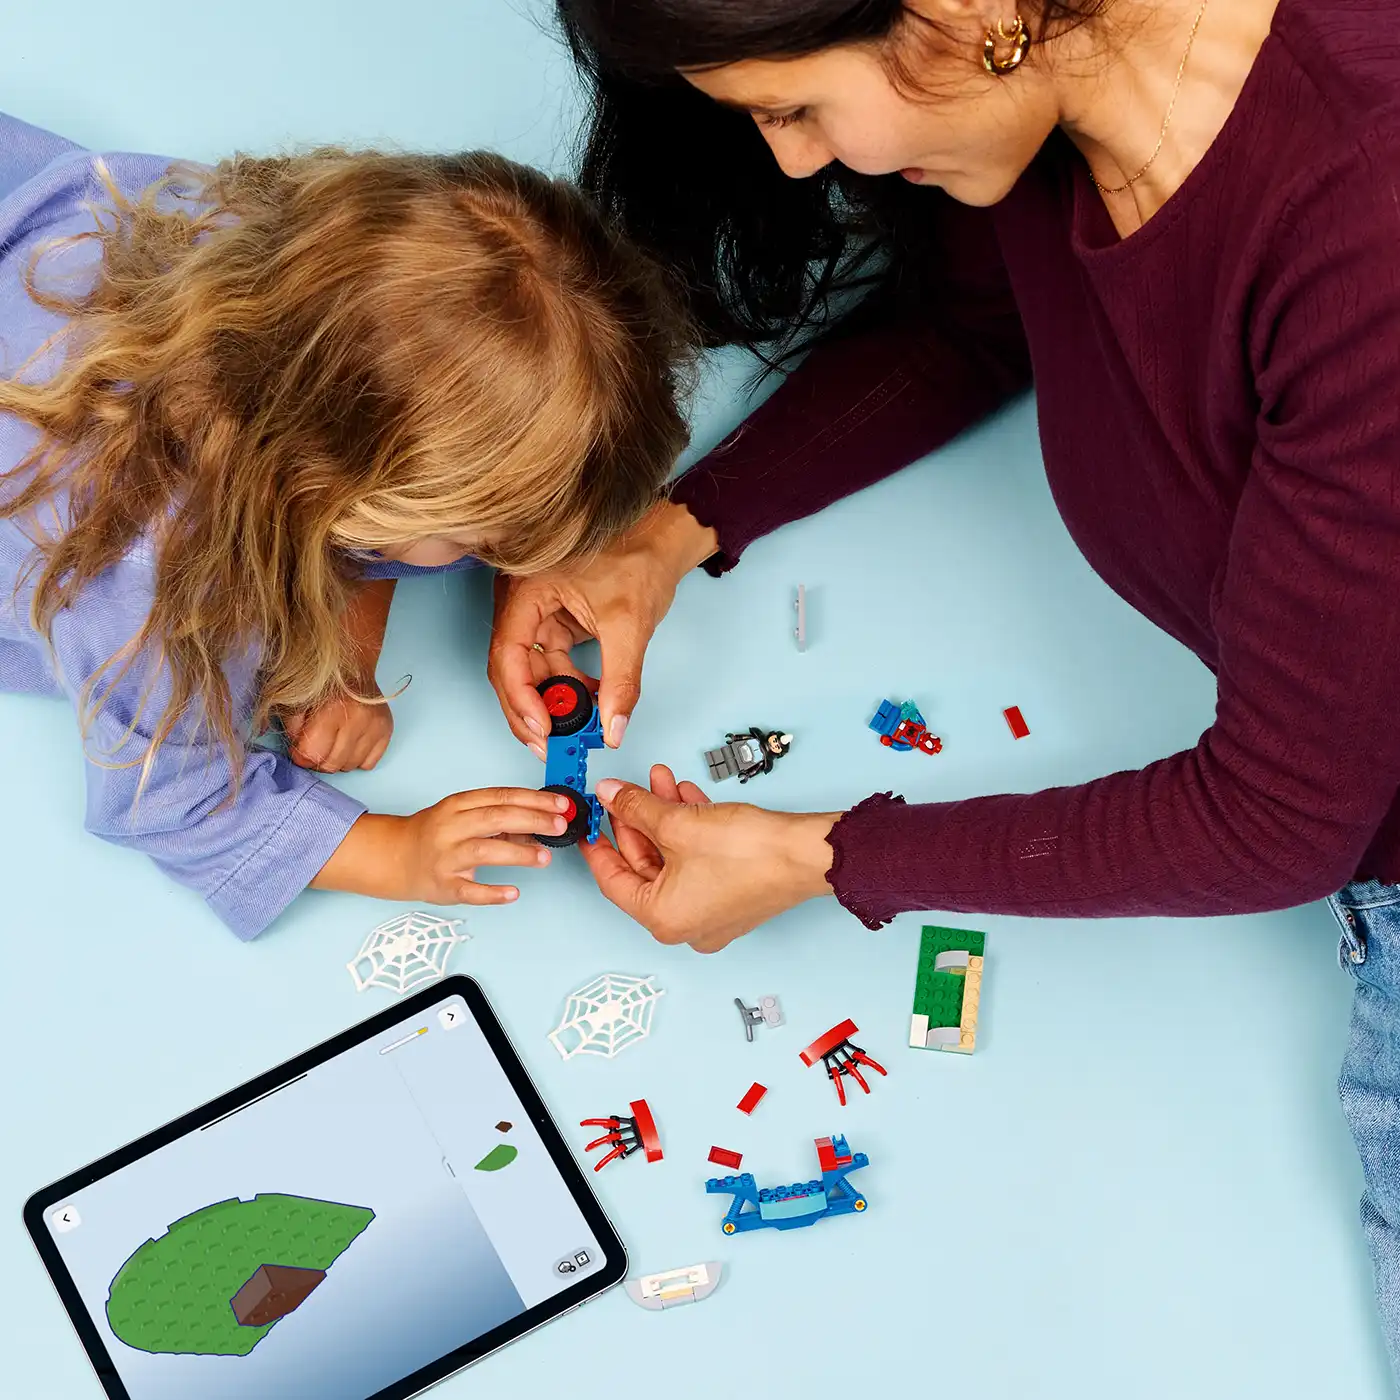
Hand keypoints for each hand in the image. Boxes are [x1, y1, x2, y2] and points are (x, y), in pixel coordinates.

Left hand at [285, 689, 392, 772]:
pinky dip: (357, 758)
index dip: (301, 756)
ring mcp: (376, 726)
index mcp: (333, 709)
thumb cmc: (322, 687)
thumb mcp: (296, 702)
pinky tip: (351, 742)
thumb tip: (299, 755)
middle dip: (319, 760)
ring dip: (339, 760)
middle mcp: (359, 719)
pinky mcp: (387, 731)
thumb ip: (293, 729)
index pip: (313, 754)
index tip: (299, 749)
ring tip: (333, 742)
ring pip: (351, 766)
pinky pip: (368, 763)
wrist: (353, 668)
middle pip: (332, 764)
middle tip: (316, 747)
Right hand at [313, 789, 573, 904]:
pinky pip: (469, 891)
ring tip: (544, 857)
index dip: (534, 800)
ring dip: (518, 853)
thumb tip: (541, 824)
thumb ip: (499, 819)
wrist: (393, 857)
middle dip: (532, 820)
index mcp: (458, 805)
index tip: (561, 804)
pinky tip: (513, 893)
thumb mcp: (463, 816)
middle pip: (496, 818)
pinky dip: (492, 893)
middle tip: (560, 825)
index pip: (501, 797)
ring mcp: (445, 856)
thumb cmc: (434, 834)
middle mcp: (451, 827)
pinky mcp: (442, 885)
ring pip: (484, 850)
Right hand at [488, 501, 717, 755]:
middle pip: (511, 668)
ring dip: (552, 702)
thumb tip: (612, 727)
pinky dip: (567, 687)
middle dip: (530, 709)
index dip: (520, 697)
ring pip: (530, 670)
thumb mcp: (630, 626)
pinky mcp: (554, 622)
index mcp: (527, 590)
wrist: (660, 541)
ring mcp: (536, 613)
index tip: (543, 728)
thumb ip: (620, 681)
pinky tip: (588, 703)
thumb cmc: (639, 559)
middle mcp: (522, 601)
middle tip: (550, 744)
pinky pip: (550, 663)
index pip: (507, 654)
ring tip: (576, 729)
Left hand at [579, 765, 837, 951]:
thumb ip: (636, 808)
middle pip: (644, 866)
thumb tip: (612, 796)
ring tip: (660, 782)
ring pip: (673, 859)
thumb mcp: (677, 822)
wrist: (806, 854)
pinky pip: (697, 861)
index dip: (597, 845)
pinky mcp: (732, 895)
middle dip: (637, 821)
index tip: (588, 824)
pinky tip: (687, 798)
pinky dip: (689, 830)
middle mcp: (685, 925)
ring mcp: (710, 913)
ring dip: (664, 818)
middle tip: (625, 792)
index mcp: (662, 919)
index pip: (612, 880)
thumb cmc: (750, 854)